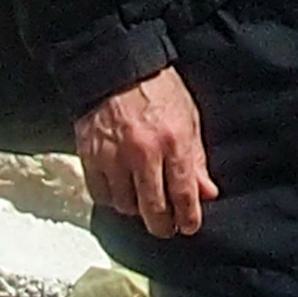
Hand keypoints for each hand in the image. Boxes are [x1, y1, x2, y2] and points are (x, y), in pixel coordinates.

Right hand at [76, 67, 217, 238]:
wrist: (119, 68)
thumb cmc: (159, 91)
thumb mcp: (189, 119)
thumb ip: (197, 159)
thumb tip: (206, 193)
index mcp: (173, 142)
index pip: (182, 192)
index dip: (187, 216)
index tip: (189, 226)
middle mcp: (143, 153)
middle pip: (152, 207)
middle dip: (162, 225)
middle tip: (167, 228)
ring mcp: (113, 157)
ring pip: (125, 205)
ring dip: (137, 210)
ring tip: (145, 204)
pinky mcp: (90, 157)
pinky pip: (100, 194)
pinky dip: (112, 199)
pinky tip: (122, 193)